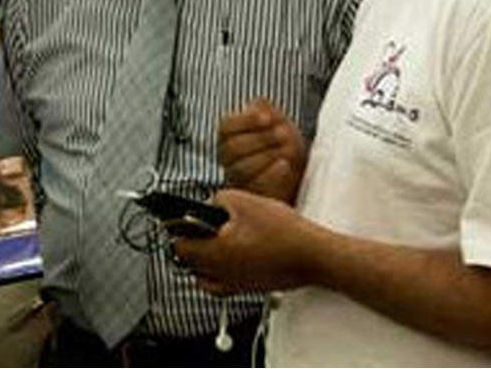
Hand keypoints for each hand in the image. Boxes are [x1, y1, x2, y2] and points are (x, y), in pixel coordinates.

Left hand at [173, 189, 317, 293]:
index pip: (180, 247)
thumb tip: (211, 205)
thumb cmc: (283, 231)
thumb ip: (218, 200)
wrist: (313, 255)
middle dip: (190, 243)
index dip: (177, 230)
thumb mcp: (244, 201)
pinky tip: (233, 256)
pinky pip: (223, 284)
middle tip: (199, 227)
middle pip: (190, 263)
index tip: (178, 220)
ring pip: (205, 276)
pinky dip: (220, 273)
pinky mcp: (251, 288)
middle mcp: (221, 275)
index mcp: (215, 253)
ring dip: (203, 260)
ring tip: (215, 240)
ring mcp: (236, 285)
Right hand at [218, 99, 306, 202]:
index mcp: (229, 136)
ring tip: (286, 147)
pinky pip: (257, 184)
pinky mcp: (252, 194)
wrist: (298, 173)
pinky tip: (284, 164)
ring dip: (267, 154)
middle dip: (260, 138)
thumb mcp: (277, 122)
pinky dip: (272, 173)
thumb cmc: (283, 144)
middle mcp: (228, 158)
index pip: (226, 126)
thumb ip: (267, 110)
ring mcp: (238, 178)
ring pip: (243, 168)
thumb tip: (260, 103)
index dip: (246, 120)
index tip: (267, 118)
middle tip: (282, 133)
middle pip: (233, 147)